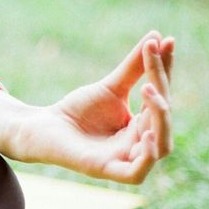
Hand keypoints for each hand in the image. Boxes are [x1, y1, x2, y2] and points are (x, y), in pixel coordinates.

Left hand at [5, 31, 173, 183]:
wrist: (42, 126)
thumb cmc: (77, 110)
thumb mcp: (110, 87)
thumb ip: (134, 67)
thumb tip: (157, 35)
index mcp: (142, 125)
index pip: (163, 96)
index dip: (166, 71)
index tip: (166, 41)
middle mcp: (139, 144)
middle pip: (164, 120)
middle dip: (162, 92)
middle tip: (149, 73)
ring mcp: (124, 159)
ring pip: (161, 148)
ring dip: (160, 119)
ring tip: (149, 91)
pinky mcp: (106, 170)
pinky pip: (137, 173)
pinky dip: (148, 155)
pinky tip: (145, 132)